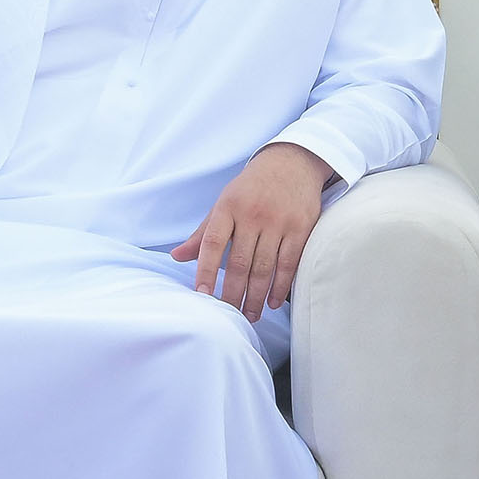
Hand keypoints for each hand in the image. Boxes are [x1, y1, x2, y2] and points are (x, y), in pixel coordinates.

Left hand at [163, 145, 339, 319]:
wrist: (292, 163)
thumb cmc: (251, 188)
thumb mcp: (224, 204)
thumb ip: (203, 233)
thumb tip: (176, 257)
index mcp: (228, 207)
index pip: (211, 243)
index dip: (204, 271)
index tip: (202, 296)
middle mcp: (252, 213)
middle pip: (239, 262)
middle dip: (233, 294)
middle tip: (229, 316)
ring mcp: (278, 221)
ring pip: (264, 267)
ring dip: (256, 296)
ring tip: (251, 315)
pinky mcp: (301, 227)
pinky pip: (289, 263)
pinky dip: (281, 286)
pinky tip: (273, 302)